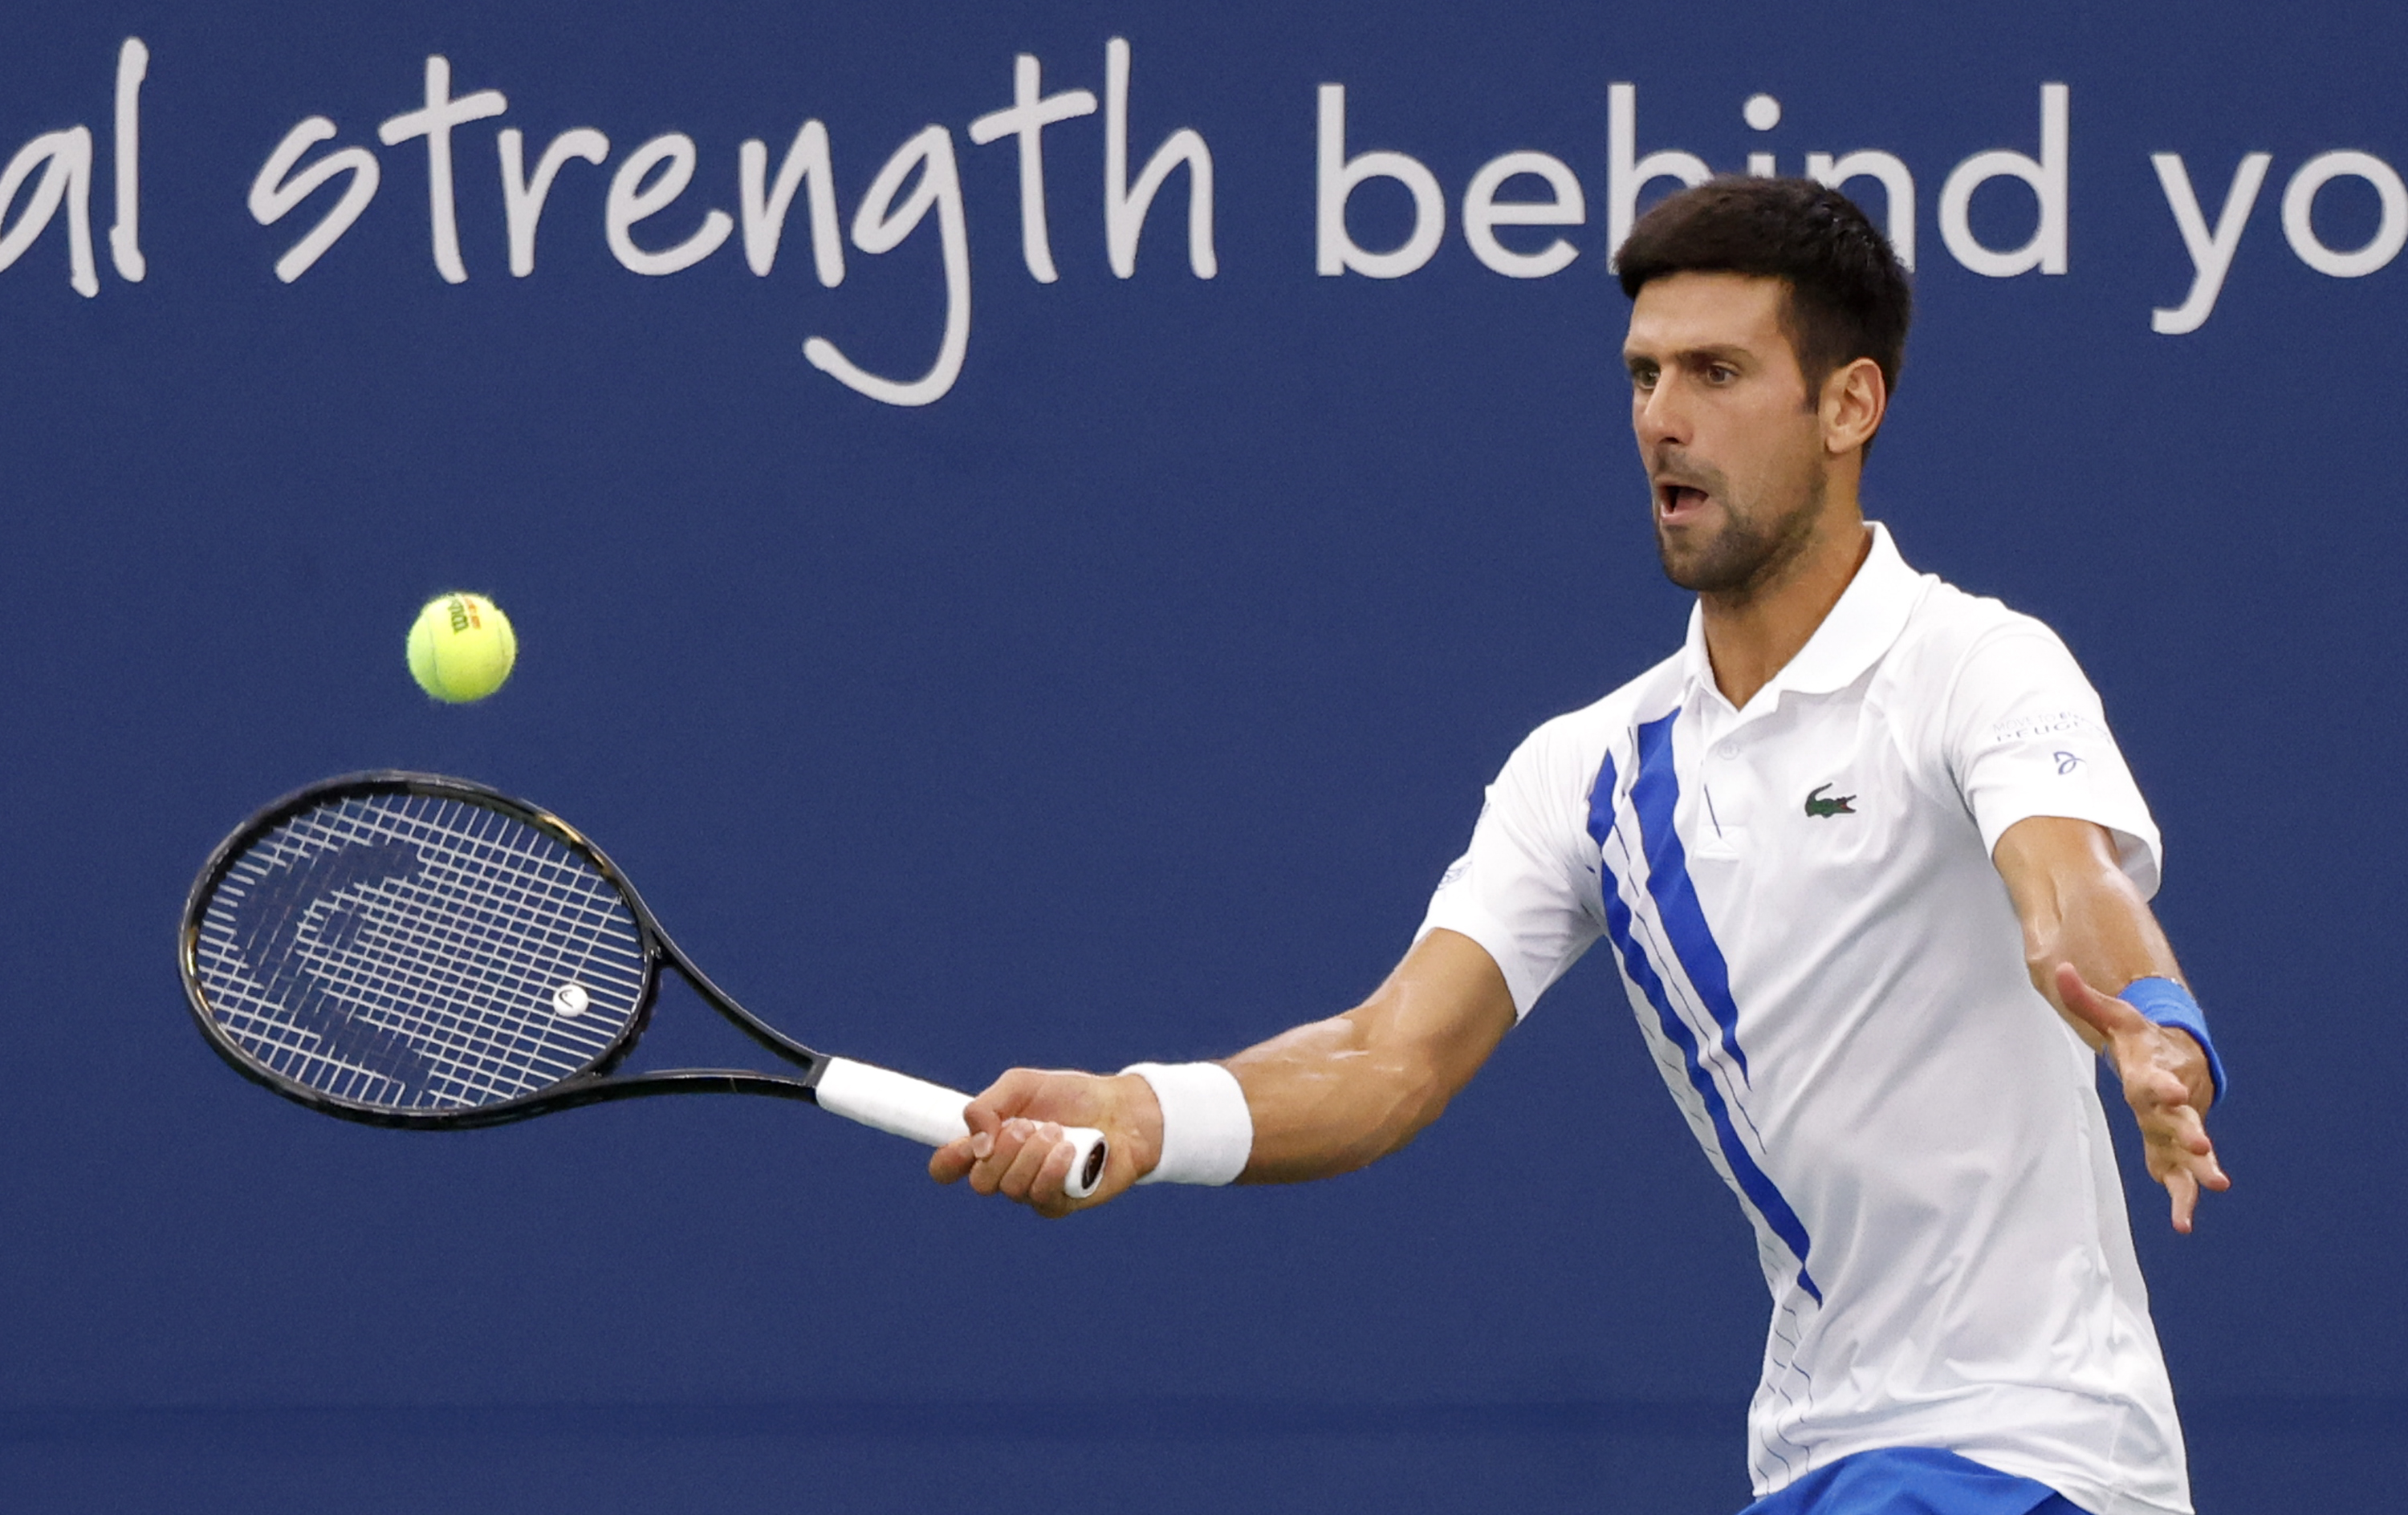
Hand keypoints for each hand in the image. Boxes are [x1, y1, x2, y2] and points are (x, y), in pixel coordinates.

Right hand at [928, 1068, 1164, 1218]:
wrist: (1122, 1110)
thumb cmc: (1072, 1096)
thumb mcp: (1023, 1085)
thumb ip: (987, 1105)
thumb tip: (975, 1143)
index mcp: (988, 1143)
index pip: (947, 1167)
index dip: (947, 1161)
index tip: (965, 1144)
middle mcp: (1005, 1171)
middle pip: (979, 1182)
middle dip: (1003, 1150)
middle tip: (1028, 1125)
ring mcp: (1031, 1190)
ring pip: (1010, 1188)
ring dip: (1033, 1154)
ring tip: (1058, 1132)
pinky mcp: (1059, 1203)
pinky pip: (1041, 1197)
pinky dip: (1054, 1169)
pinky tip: (1071, 1151)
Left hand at [2054, 962, 2231, 1232]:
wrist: (2178, 1057)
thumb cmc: (2141, 1039)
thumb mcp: (2114, 1017)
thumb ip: (2085, 999)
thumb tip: (2058, 969)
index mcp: (2152, 1073)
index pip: (2157, 1079)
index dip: (2164, 1085)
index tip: (2175, 1090)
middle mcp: (2170, 1105)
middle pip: (2181, 1118)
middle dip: (2192, 1131)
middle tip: (2203, 1144)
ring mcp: (2176, 1129)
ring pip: (2191, 1152)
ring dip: (2200, 1168)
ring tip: (2217, 1184)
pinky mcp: (2175, 1150)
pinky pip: (2181, 1176)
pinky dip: (2183, 1197)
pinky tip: (2182, 1223)